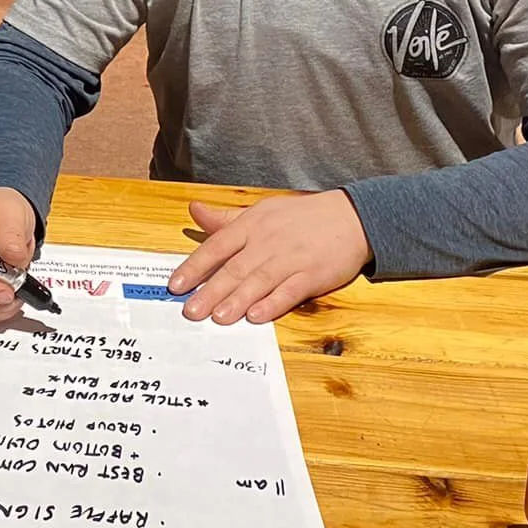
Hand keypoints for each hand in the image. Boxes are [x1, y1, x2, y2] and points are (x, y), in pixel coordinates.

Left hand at [166, 191, 371, 324]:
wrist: (352, 217)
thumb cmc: (301, 216)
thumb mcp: (261, 210)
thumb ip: (226, 218)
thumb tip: (194, 210)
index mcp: (251, 225)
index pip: (216, 247)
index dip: (195, 267)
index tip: (176, 285)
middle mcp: (267, 242)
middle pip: (234, 269)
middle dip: (210, 291)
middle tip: (190, 311)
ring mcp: (291, 259)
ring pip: (259, 281)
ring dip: (237, 300)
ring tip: (217, 317)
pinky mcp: (313, 275)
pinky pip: (289, 291)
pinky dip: (273, 304)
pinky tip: (256, 316)